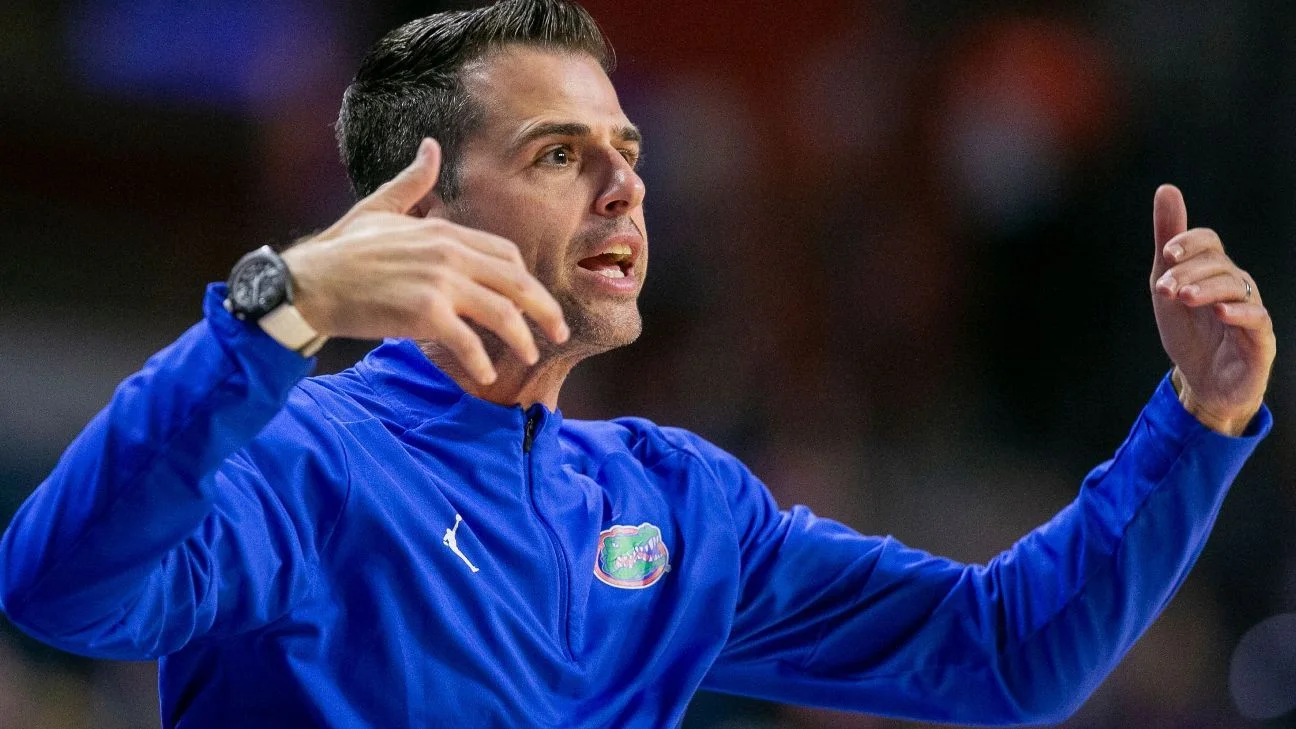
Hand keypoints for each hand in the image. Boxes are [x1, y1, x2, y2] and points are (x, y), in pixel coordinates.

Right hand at [280, 138, 567, 383]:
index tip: (534, 300)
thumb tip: (430, 147)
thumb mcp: (379, 208)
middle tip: (560, 331)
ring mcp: (438, 282)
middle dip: (544, 309)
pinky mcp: (424, 312)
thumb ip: (411, 182)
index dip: (526, 279)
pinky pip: (468, 340)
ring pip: (502, 313)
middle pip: (516, 282)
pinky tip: (486, 373)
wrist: (305, 284)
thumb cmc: (340, 251)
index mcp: (444, 230)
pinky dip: (481, 360)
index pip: (505, 254)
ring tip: (531, 355)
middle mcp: (448, 252)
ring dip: (523, 338)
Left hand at [1150, 184, 1274, 435]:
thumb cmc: (1188, 331)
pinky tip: (1221, 312)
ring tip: (1183, 297)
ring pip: (1236, 287)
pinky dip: (1239, 312)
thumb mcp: (1166, 288)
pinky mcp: (1260, 338)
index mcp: (1214, 271)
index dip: (1189, 243)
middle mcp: (1237, 285)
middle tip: (1163, 289)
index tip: (1167, 254)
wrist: (1201, 381)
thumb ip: (1167, 243)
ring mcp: (1250, 309)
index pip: (1209, 242)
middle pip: (1218, 264)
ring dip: (1207, 289)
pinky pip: (1257, 318)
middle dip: (1187, 273)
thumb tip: (1167, 188)